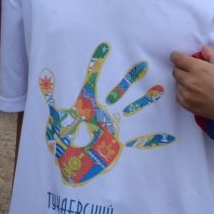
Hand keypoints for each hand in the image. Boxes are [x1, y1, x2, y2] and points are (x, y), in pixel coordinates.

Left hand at [37, 41, 173, 185]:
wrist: (71, 166)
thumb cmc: (62, 143)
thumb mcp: (55, 119)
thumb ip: (51, 98)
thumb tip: (45, 79)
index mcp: (87, 105)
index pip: (93, 80)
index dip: (98, 64)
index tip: (104, 47)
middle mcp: (103, 112)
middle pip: (119, 90)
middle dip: (130, 78)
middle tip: (143, 62)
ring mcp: (114, 125)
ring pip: (133, 107)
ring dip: (146, 99)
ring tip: (160, 88)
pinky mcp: (120, 142)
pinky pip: (140, 139)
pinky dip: (153, 139)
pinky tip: (169, 136)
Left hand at [171, 48, 213, 127]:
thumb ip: (211, 54)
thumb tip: (203, 49)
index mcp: (198, 69)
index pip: (177, 59)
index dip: (177, 56)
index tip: (180, 57)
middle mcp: (189, 81)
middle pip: (175, 71)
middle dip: (181, 68)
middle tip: (192, 70)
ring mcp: (187, 95)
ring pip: (177, 83)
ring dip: (183, 81)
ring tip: (197, 83)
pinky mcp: (188, 105)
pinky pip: (179, 95)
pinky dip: (183, 92)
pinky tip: (195, 93)